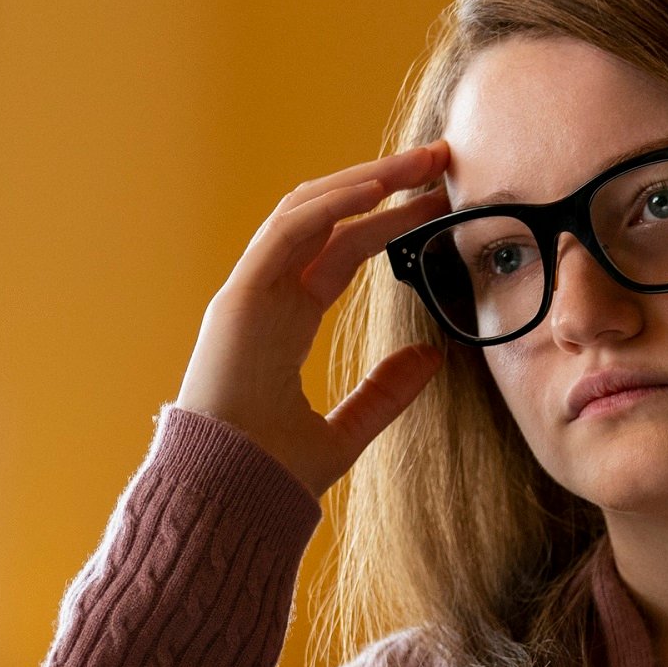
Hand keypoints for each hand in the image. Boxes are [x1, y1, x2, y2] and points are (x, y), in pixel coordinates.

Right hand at [178, 143, 451, 494]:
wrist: (226, 504)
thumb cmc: (271, 477)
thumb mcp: (347, 431)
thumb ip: (385, 393)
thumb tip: (433, 357)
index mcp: (285, 323)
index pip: (343, 251)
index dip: (390, 221)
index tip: (441, 204)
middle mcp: (265, 299)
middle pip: (329, 220)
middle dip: (383, 186)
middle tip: (440, 162)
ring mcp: (248, 295)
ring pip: (307, 213)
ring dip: (364, 181)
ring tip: (420, 162)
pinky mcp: (238, 300)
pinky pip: (285, 234)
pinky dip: (329, 206)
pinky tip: (374, 187)